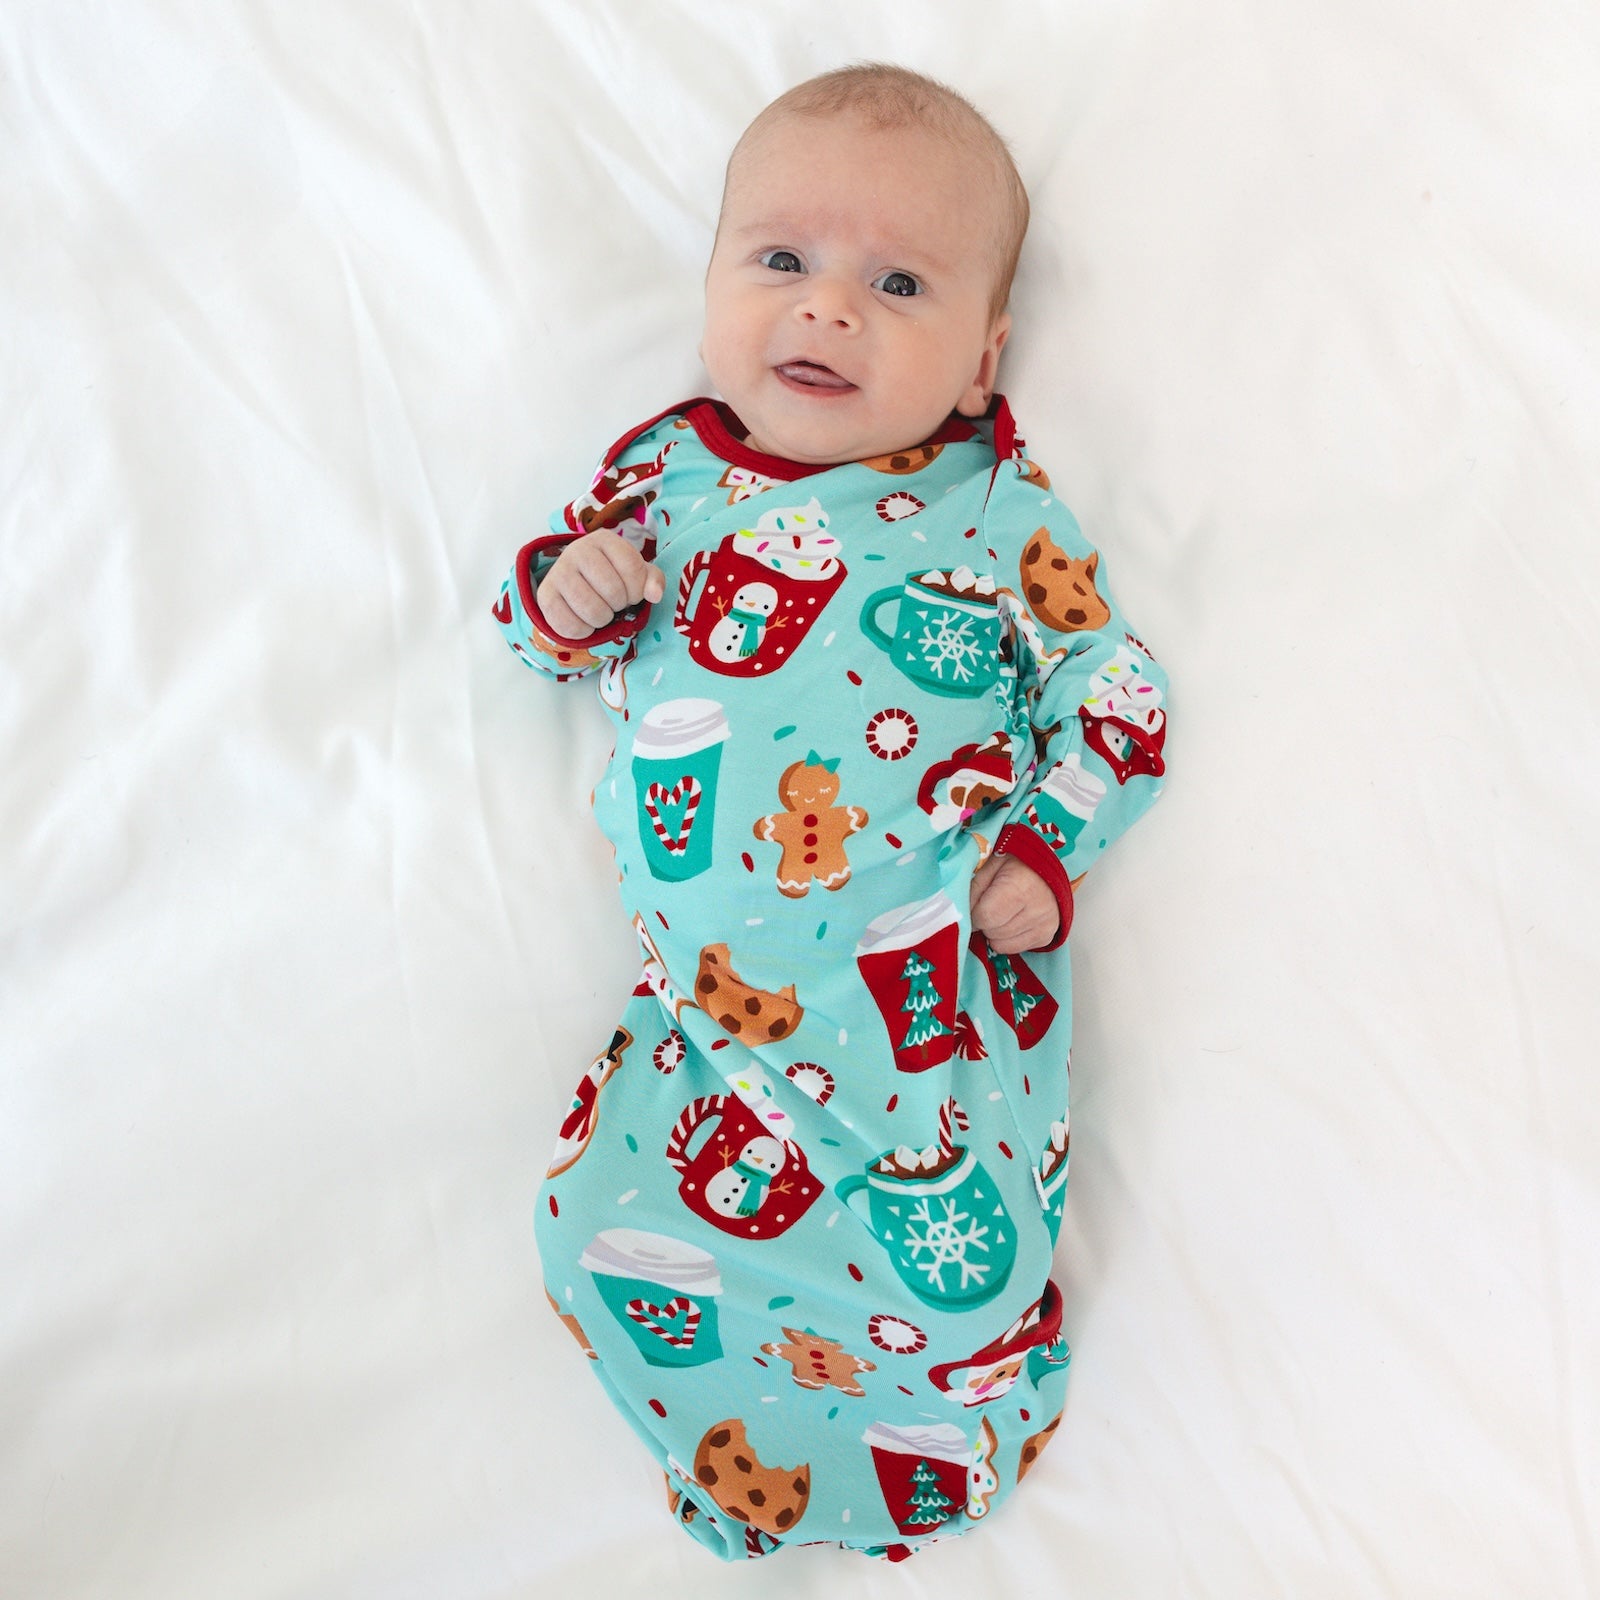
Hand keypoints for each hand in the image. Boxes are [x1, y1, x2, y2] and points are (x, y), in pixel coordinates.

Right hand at [536, 531, 664, 640]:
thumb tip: (655, 595)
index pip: (632, 568)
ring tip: (601, 611)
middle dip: (620, 604)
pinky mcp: (545, 596)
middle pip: (613, 591)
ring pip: (592, 609)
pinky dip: (584, 631)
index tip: (631, 592)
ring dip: (603, 619)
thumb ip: (653, 580)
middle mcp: (577, 550)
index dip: (638, 590)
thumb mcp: (637, 573)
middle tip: (614, 602)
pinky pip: (571, 626)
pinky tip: (584, 620)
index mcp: (604, 539)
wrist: (576, 581)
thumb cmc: (613, 576)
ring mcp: (558, 572)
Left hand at [970, 854, 1058, 953]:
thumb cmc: (1014, 865)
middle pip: (992, 932)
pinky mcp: (1046, 936)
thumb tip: (960, 918)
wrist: (1046, 871)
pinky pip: (1014, 949)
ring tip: (1002, 913)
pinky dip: (1006, 939)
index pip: (985, 916)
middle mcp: (1037, 909)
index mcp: (1020, 887)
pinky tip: (1011, 922)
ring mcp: (1044, 925)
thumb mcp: (990, 866)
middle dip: (984, 922)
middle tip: (991, 905)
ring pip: (1000, 945)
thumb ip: (973, 890)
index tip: (976, 904)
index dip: (974, 913)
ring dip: (994, 932)